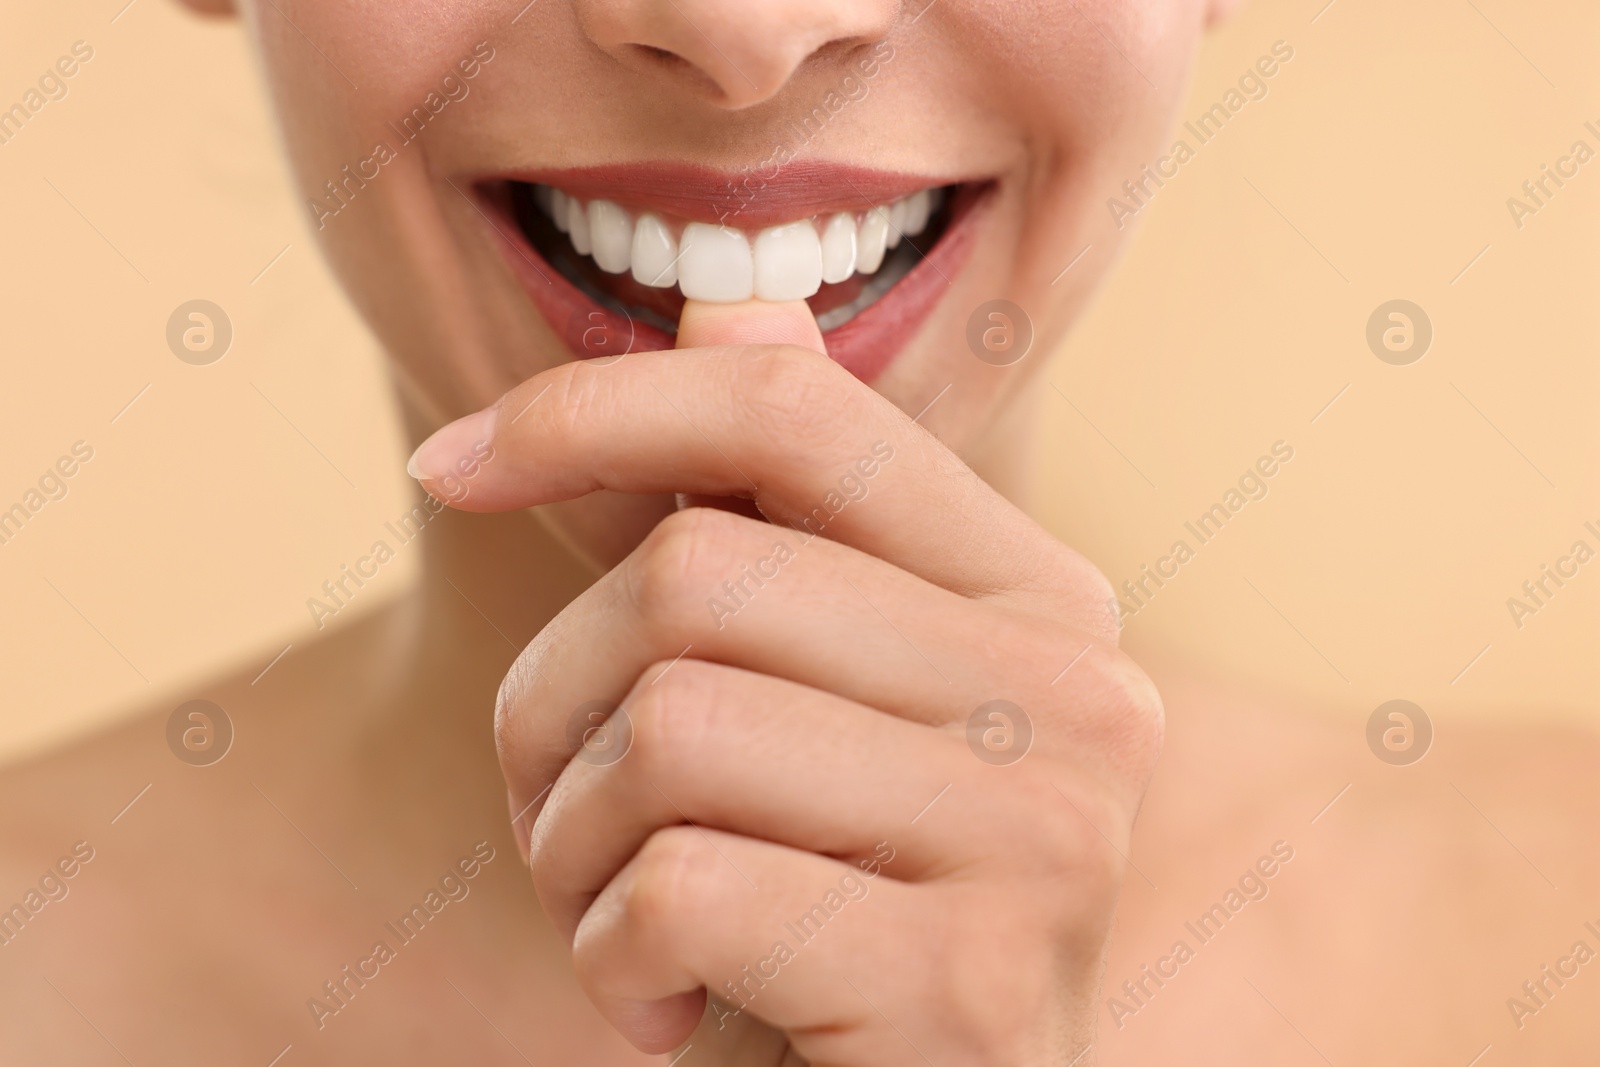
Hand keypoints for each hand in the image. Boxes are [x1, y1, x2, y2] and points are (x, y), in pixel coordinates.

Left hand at [408, 300, 1164, 1065]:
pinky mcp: (968, 986)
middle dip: (553, 709)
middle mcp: (1079, 696)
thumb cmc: (837, 906)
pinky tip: (670, 1008)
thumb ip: (790, 513)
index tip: (448, 459)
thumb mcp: (809, 701)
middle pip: (695, 579)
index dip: (594, 409)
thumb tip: (730, 311)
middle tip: (566, 824)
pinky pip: (682, 888)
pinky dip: (613, 959)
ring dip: (571, 848)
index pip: (795, 416)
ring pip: (671, 728)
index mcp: (1043, 598)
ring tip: (622, 923)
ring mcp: (1045, 843)